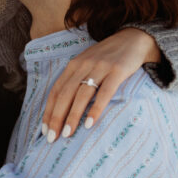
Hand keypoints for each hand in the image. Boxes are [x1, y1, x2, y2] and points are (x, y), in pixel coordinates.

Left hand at [42, 28, 159, 140]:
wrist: (133, 39)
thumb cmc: (108, 57)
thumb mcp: (88, 64)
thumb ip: (77, 80)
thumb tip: (64, 109)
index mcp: (73, 65)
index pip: (56, 91)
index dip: (49, 111)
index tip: (44, 130)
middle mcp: (83, 65)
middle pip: (65, 94)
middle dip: (56, 117)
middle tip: (51, 138)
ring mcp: (100, 67)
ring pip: (82, 94)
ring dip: (73, 116)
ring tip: (68, 134)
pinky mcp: (117, 71)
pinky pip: (104, 93)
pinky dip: (96, 109)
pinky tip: (90, 123)